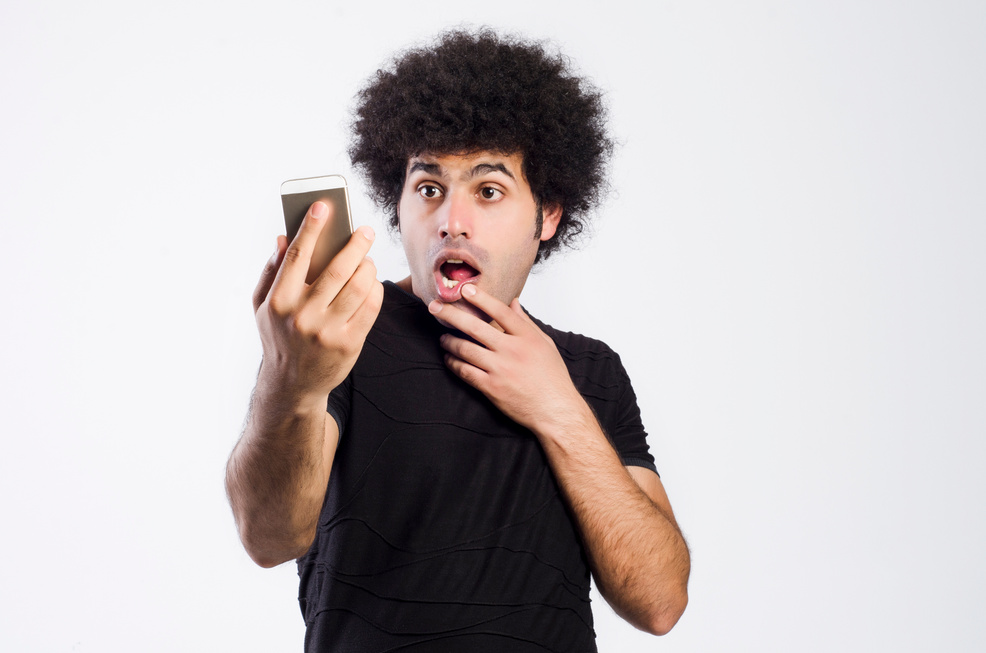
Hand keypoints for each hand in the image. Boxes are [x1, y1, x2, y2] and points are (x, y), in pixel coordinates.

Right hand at [252, 201, 383, 408]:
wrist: (292, 385)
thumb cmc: (278, 337)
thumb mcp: (263, 307)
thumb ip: (271, 271)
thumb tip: (283, 237)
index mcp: (279, 302)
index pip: (297, 257)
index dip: (311, 228)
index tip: (323, 206)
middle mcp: (303, 316)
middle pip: (336, 270)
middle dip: (354, 245)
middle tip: (366, 231)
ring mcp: (328, 332)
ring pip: (358, 288)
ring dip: (368, 267)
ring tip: (368, 259)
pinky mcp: (349, 345)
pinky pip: (370, 308)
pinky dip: (375, 290)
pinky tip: (372, 282)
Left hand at [429, 284, 588, 433]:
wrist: (555, 411)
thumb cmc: (552, 378)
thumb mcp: (545, 344)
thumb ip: (526, 323)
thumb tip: (513, 302)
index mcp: (527, 337)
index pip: (500, 311)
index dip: (481, 298)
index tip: (465, 290)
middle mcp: (512, 351)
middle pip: (475, 327)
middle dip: (451, 315)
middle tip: (435, 308)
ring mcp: (500, 369)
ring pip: (465, 349)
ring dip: (449, 341)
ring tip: (443, 337)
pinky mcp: (491, 388)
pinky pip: (465, 371)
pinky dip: (453, 363)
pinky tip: (448, 358)